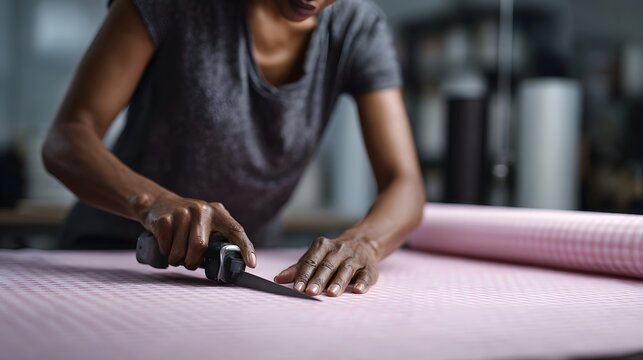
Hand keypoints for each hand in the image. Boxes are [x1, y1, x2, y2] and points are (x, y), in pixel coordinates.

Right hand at [136, 192, 255, 269]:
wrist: (158, 203)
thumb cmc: (188, 221)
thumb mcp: (207, 222)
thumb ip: (217, 237)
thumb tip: (229, 265)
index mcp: (218, 213)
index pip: (236, 231)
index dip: (245, 248)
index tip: (251, 264)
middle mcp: (202, 210)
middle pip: (200, 247)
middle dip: (193, 262)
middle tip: (189, 262)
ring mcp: (182, 213)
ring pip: (181, 251)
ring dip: (177, 259)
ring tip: (177, 253)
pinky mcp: (165, 219)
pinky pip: (166, 247)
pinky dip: (165, 251)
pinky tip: (167, 243)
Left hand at [274, 235, 378, 296]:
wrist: (362, 243)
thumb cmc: (332, 255)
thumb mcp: (315, 257)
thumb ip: (298, 269)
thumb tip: (278, 279)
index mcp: (323, 246)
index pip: (311, 261)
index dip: (304, 275)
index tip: (297, 288)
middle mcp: (339, 249)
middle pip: (327, 266)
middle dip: (319, 279)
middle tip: (310, 292)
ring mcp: (355, 258)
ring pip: (346, 269)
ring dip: (338, 282)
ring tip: (331, 293)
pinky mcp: (369, 267)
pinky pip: (366, 274)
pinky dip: (363, 282)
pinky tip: (358, 290)